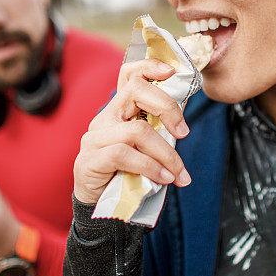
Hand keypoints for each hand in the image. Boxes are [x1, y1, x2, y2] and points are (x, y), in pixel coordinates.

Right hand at [73, 58, 191, 203]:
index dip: (149, 66)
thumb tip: (183, 127)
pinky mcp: (91, 159)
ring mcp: (96, 137)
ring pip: (138, 131)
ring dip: (166, 153)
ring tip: (178, 173)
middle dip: (167, 108)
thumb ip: (158, 134)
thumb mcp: (145, 149)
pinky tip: (163, 179)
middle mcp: (105, 118)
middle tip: (184, 132)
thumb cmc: (127, 175)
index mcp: (119, 112)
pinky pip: (125, 154)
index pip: (129, 75)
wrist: (101, 209)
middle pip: (136, 91)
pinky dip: (150, 167)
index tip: (172, 71)